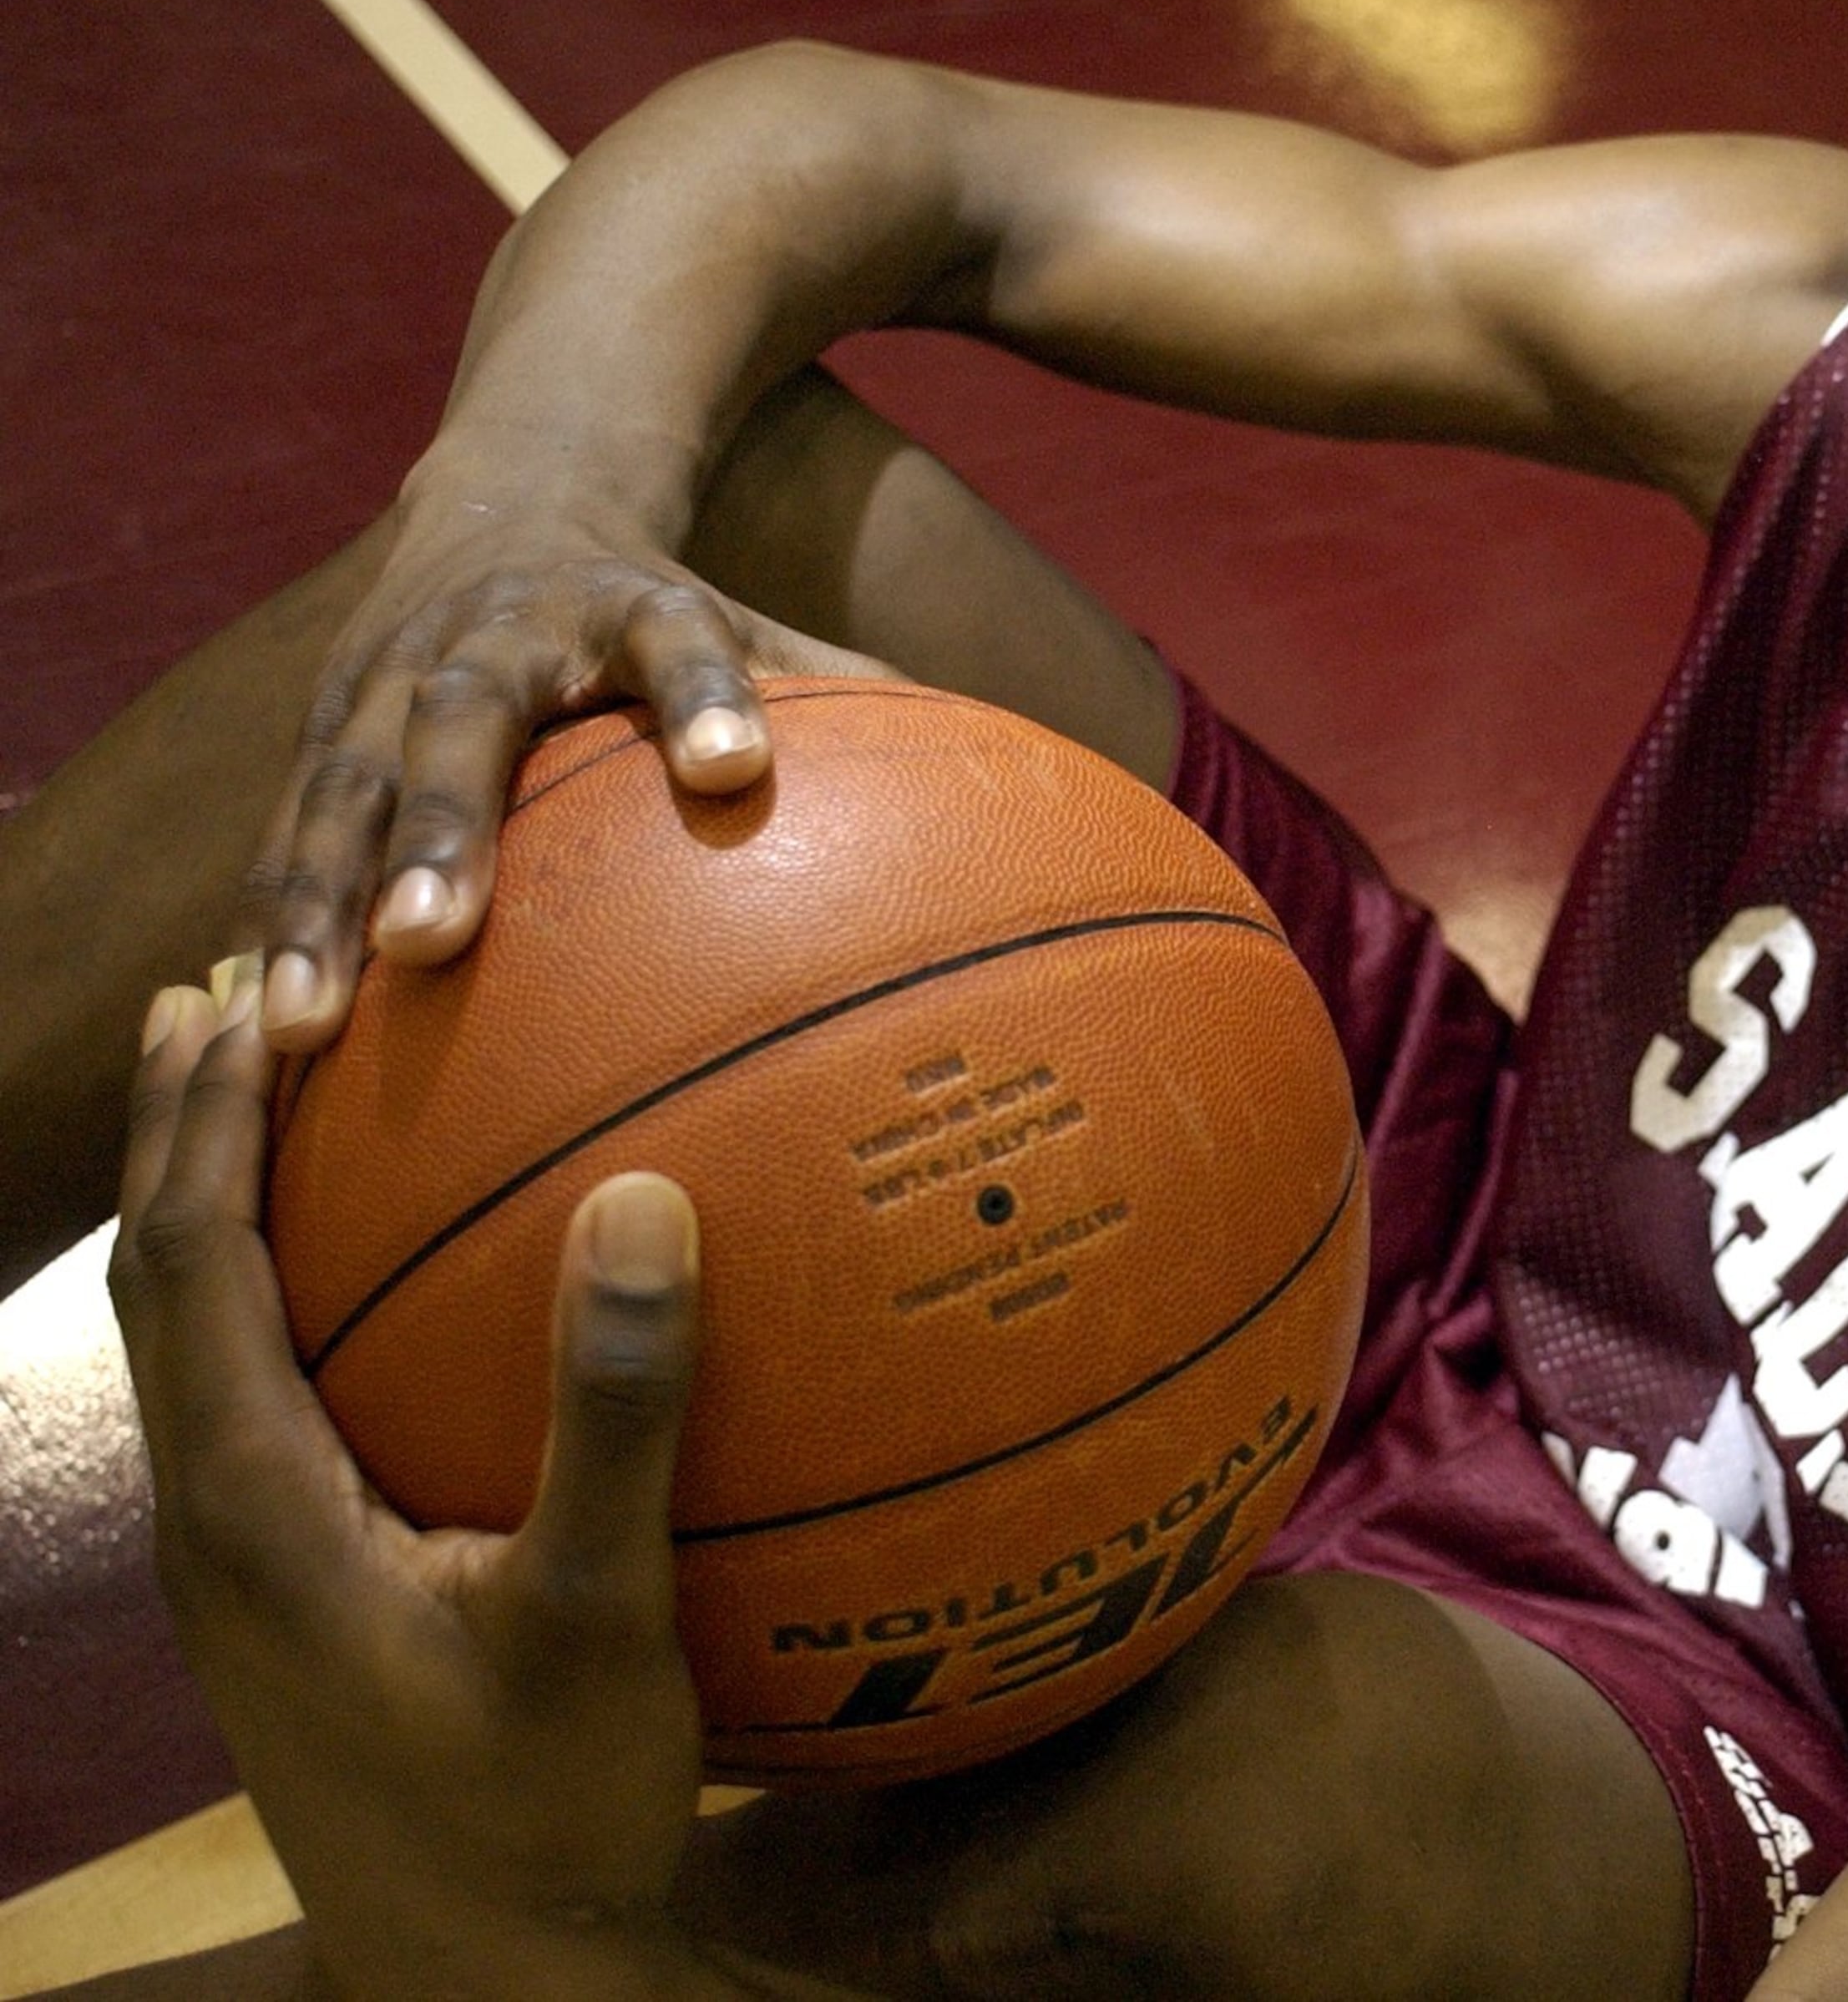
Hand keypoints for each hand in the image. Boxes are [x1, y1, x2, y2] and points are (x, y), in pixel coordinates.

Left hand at [113, 970, 728, 1998]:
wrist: (479, 1981)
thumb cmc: (537, 1813)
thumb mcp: (598, 1619)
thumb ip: (615, 1413)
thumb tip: (640, 1203)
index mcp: (248, 1506)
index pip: (185, 1264)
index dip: (204, 1120)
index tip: (249, 989)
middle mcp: (213, 1522)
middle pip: (163, 1283)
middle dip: (185, 1131)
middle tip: (233, 990)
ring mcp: (241, 1568)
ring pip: (196, 1343)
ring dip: (220, 1205)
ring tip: (270, 1097)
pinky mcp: (293, 1596)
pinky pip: (259, 1400)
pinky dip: (287, 1296)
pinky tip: (384, 1284)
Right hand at [250, 468, 891, 1051]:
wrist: (514, 484)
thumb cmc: (663, 609)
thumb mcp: (758, 629)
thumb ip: (858, 709)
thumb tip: (1025, 805)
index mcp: (630, 607)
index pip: (680, 638)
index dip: (703, 694)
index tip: (735, 764)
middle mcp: (494, 638)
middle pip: (458, 727)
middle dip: (436, 831)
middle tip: (434, 940)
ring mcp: (388, 681)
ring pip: (334, 791)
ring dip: (313, 908)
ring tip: (297, 1029)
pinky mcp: (318, 730)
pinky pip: (280, 842)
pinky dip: (264, 931)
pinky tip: (246, 1049)